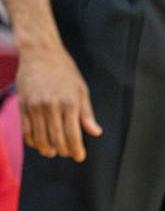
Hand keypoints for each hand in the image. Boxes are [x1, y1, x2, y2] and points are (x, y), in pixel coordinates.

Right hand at [17, 42, 99, 161]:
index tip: (79, 157)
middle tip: (66, 154)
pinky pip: (25, 128)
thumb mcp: (81, 90)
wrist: (40, 54)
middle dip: (62, 150)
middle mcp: (51, 106)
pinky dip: (31, 139)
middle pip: (56, 138)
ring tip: (51, 152)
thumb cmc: (65, 72)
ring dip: (46, 148)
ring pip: (39, 136)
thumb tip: (95, 132)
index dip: (76, 149)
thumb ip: (86, 114)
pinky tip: (37, 143)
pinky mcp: (22, 104)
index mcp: (69, 103)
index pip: (72, 134)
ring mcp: (35, 106)